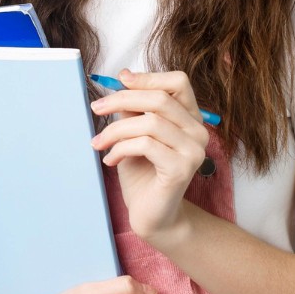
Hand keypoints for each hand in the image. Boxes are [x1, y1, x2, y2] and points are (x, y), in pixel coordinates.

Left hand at [90, 69, 209, 242]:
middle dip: (122, 99)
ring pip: (150, 122)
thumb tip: (124, 78)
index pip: (178, 82)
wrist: (152, 216)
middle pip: (160, 98)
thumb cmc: (142, 174)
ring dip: (116, 130)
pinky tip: (111, 160)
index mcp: (189, 118)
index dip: (148, 77)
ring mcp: (193, 150)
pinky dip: (121, 149)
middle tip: (96, 108)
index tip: (120, 80)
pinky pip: (146, 145)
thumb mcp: (134, 134)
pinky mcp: (182, 168)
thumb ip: (134, 110)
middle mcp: (198, 131)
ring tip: (99, 143)